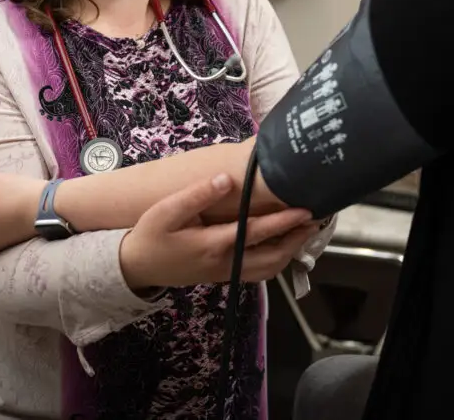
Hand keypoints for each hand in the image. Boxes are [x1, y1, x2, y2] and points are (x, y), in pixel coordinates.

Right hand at [119, 173, 318, 290]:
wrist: (136, 268)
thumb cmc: (150, 235)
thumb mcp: (165, 212)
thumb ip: (196, 195)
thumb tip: (226, 179)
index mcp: (212, 245)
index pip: (256, 233)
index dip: (283, 221)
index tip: (306, 209)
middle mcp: (225, 264)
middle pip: (271, 256)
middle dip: (297, 238)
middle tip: (317, 219)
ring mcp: (226, 273)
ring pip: (269, 269)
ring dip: (291, 251)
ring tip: (306, 230)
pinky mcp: (225, 276)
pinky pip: (259, 272)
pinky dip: (278, 260)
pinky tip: (285, 244)